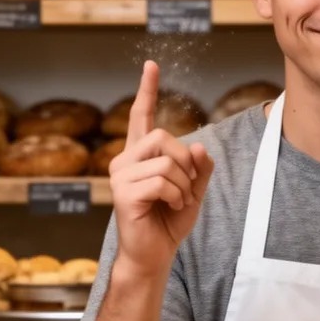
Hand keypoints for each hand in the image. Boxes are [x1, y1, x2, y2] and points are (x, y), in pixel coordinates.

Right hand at [109, 61, 213, 275]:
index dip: (147, 91)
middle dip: (186, 162)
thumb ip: (199, 168)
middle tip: (186, 188)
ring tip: (177, 202)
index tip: (151, 65)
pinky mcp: (122, 193)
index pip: (141, 117)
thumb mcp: (193, 191)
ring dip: (184, 185)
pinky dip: (177, 196)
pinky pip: (162, 181)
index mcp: (140, 156)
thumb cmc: (168, 222)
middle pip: (164, 137)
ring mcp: (120, 176)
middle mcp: (125, 160)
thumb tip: (199, 147)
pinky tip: (170, 208)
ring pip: (166, 161)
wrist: (153, 255)